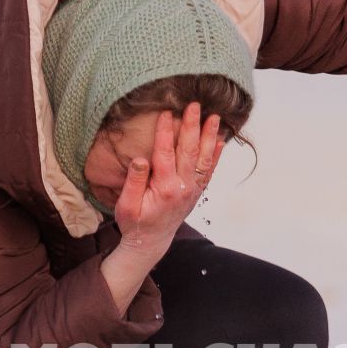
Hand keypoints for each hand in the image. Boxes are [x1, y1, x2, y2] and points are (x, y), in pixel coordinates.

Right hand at [112, 103, 223, 253]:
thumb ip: (133, 182)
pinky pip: (209, 171)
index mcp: (165, 188)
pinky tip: (220, 141)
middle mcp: (183, 187)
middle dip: (192, 126)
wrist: (151, 242)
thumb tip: (140, 159)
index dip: (166, 132)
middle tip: (194, 105)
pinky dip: (216, 156)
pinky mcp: (196, 192)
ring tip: (214, 117)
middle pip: (189, 151)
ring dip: (209, 136)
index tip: (166, 113)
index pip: (166, 154)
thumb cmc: (136, 223)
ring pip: (204, 159)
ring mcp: (192, 190)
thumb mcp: (126, 206)